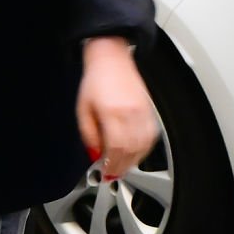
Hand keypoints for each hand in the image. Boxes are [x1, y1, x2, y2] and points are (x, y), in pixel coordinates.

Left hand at [76, 37, 158, 180]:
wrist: (111, 59)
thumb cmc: (96, 81)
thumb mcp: (83, 109)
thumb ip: (89, 134)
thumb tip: (95, 154)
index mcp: (112, 112)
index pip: (115, 147)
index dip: (112, 164)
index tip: (106, 173)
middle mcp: (130, 113)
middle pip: (131, 149)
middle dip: (122, 166)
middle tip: (114, 174)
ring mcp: (142, 111)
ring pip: (144, 145)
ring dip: (134, 160)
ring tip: (124, 166)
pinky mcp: (149, 110)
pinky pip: (151, 136)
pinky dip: (144, 148)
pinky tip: (136, 153)